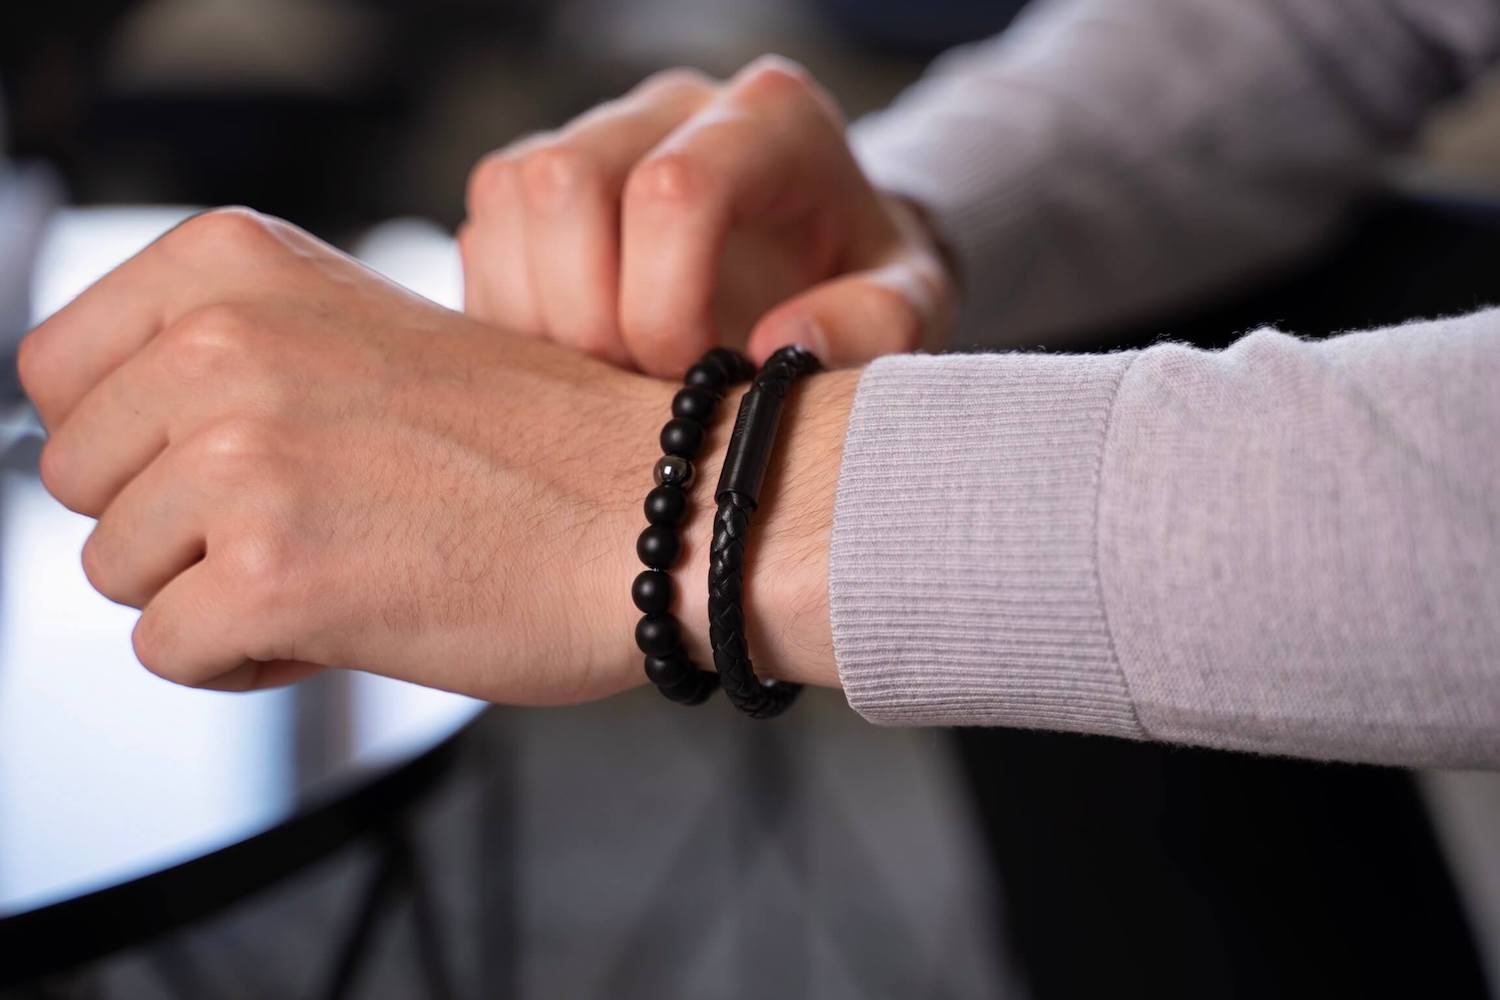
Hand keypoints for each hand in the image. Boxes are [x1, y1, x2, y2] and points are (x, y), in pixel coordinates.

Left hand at [19, 208, 849, 699]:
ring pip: (117, 572)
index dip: (134, 442)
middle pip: (79, 480)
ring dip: (216, 592)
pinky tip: (354, 617)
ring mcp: (243, 460)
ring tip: (345, 563)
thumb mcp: (363, 336)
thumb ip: (231, 360)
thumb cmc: (539, 441)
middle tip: (309, 519)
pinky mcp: (271, 577)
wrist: (664, 507)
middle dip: (174, 523)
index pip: (56, 371)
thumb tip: (102, 449)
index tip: (224, 461)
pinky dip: (252, 657)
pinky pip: (172, 652)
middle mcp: (224, 344)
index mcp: (239, 264)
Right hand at [460, 56, 955, 375]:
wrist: (819, 265)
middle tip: (636, 384)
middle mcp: (673, 108)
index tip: (695, 373)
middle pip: (564, 182)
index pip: (673, 190)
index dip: (664, 303)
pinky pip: (483, 234)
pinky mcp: (544, 184)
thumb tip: (779, 344)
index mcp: (770, 120)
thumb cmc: (859, 284)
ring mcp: (599, 135)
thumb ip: (874, 324)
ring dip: (537, 316)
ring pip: (508, 199)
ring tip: (603, 378)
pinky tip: (572, 364)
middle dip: (586, 313)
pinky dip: (509, 317)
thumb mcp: (906, 307)